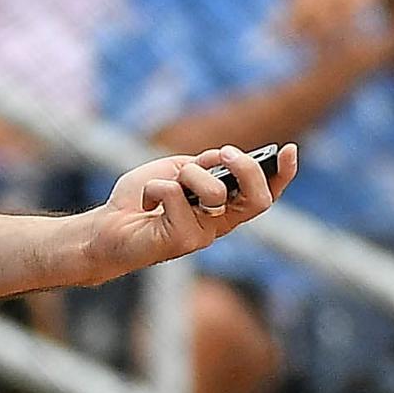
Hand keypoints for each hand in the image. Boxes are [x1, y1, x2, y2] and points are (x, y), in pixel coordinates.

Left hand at [81, 143, 289, 278]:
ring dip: (186, 174)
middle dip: (245, 168)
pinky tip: (144, 204)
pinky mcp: (180, 241)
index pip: (263, 196)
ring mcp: (202, 236)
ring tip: (163, 185)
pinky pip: (175, 195)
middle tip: (222, 153)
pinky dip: (155, 187)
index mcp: (222, 209)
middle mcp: (218, 225)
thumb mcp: (175, 172)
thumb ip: (202, 165)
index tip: (289, 150)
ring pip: (213, 190)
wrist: (103, 230)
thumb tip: (221, 158)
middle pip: (257, 198)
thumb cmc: (139, 201)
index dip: (282, 176)